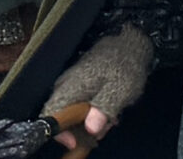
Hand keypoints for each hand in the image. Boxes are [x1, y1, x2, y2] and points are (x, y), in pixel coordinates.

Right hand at [45, 24, 152, 150]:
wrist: (132, 41)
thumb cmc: (126, 65)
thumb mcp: (121, 89)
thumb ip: (104, 108)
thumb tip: (91, 128)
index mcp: (73, 85)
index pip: (50, 112)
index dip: (60, 132)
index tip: (77, 139)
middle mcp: (67, 82)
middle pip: (60, 114)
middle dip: (79, 128)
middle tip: (102, 129)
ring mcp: (73, 79)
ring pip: (71, 109)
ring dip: (88, 119)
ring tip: (110, 119)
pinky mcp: (81, 79)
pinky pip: (79, 100)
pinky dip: (91, 109)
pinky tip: (108, 109)